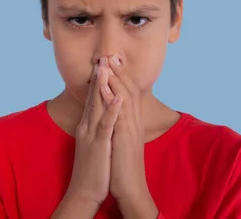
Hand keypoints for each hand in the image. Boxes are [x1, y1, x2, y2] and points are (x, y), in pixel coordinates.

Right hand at [64, 60, 123, 207]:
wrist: (85, 192)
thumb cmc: (95, 168)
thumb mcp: (95, 142)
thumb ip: (98, 127)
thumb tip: (103, 114)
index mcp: (88, 125)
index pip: (94, 97)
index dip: (99, 79)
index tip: (104, 62)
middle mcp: (87, 126)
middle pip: (94, 96)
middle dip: (99, 75)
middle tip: (103, 56)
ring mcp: (91, 135)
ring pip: (97, 105)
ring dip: (103, 85)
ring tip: (107, 67)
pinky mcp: (98, 146)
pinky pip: (106, 125)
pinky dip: (112, 110)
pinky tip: (118, 97)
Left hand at [100, 55, 158, 216]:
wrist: (129, 187)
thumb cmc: (122, 164)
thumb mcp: (122, 139)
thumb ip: (120, 123)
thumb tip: (115, 111)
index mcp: (131, 121)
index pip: (127, 93)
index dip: (121, 75)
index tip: (114, 59)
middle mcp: (133, 122)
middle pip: (128, 91)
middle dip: (118, 71)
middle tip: (110, 53)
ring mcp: (130, 130)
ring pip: (124, 99)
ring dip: (116, 79)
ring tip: (107, 63)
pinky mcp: (124, 139)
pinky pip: (119, 116)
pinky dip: (113, 100)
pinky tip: (107, 88)